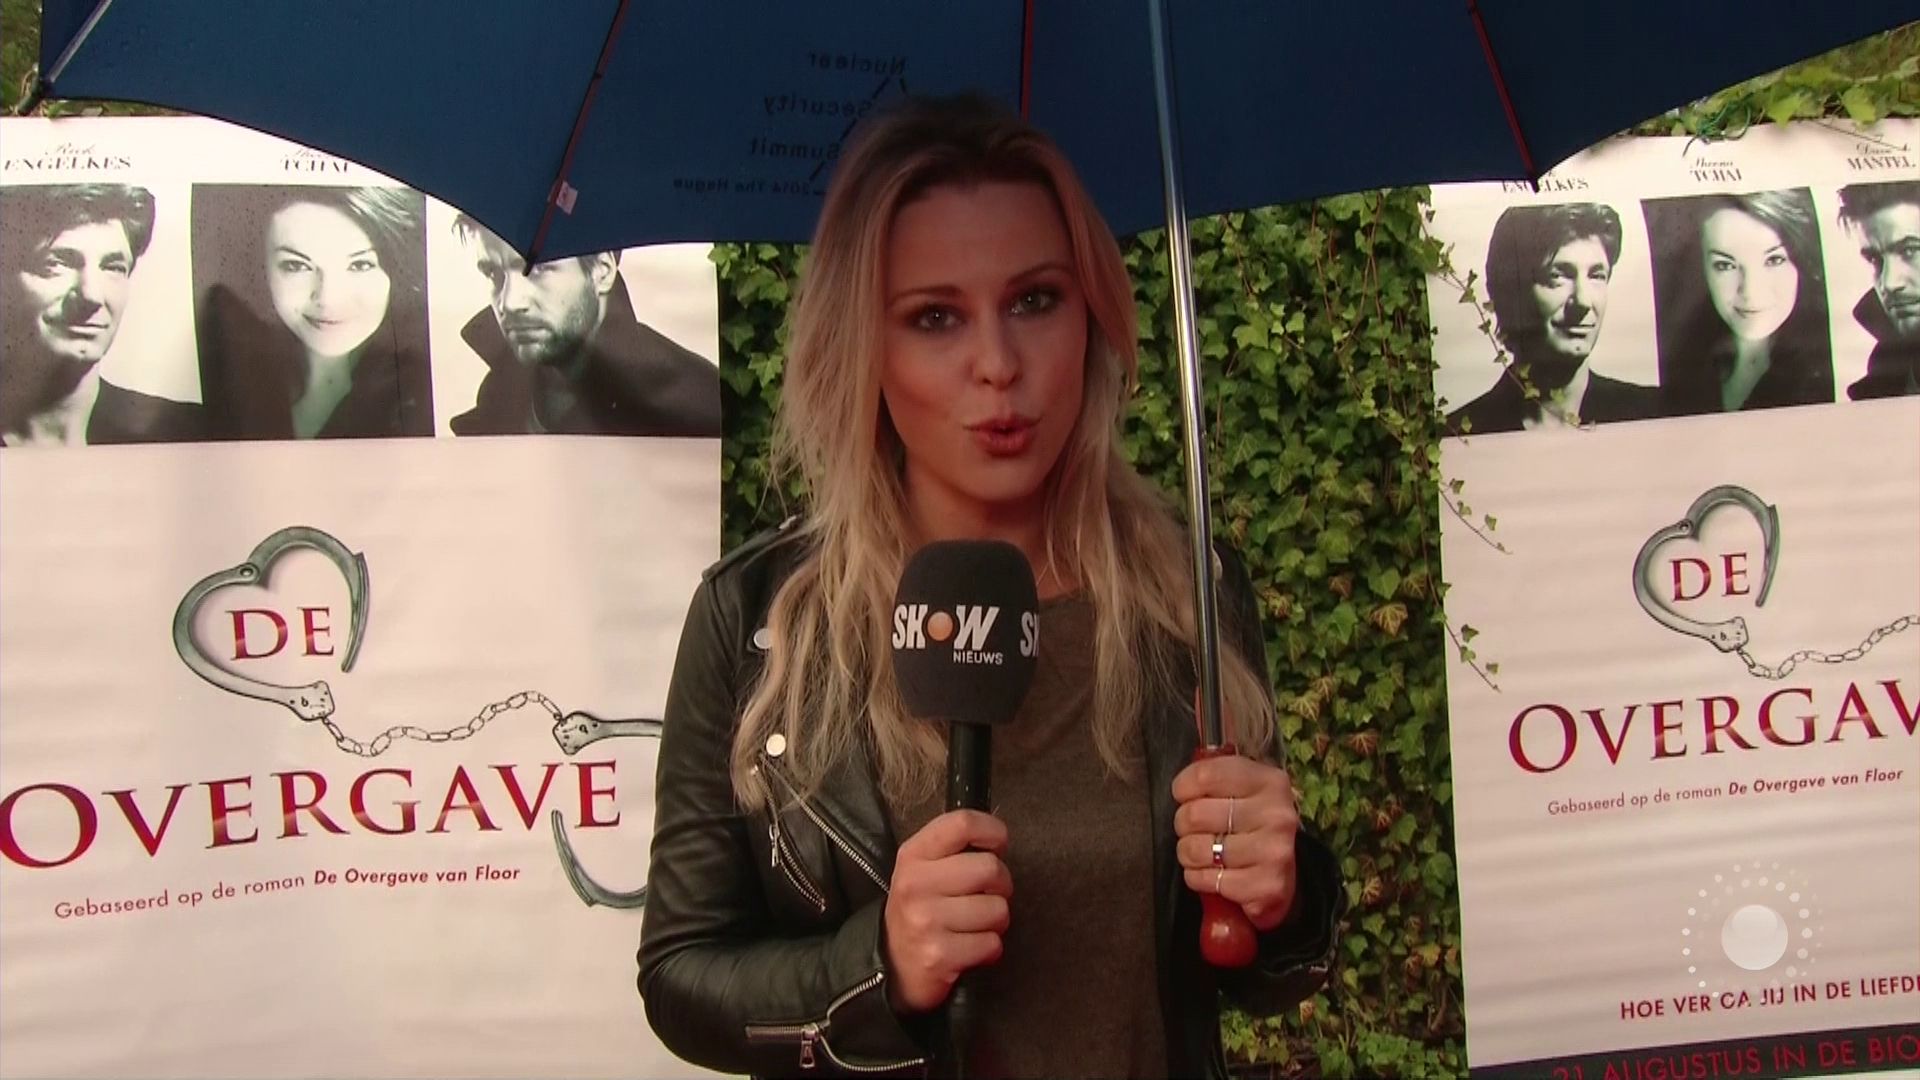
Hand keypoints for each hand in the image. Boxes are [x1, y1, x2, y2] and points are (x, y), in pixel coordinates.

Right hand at [882, 809, 1012, 1012]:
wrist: (893, 965)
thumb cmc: (920, 910)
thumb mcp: (923, 869)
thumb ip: (954, 848)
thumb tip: (998, 838)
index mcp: (913, 856)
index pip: (962, 824)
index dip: (992, 831)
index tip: (998, 845)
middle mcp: (916, 885)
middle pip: (990, 868)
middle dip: (1001, 885)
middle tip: (986, 895)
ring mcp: (926, 921)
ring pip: (998, 909)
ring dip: (996, 921)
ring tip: (974, 924)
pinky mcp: (938, 956)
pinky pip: (992, 943)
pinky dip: (989, 948)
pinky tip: (969, 947)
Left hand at [1172, 753, 1299, 930]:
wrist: (1289, 875)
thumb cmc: (1255, 827)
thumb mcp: (1246, 790)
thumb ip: (1216, 778)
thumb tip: (1185, 777)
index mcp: (1269, 782)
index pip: (1205, 775)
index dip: (1184, 787)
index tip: (1186, 797)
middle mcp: (1274, 814)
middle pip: (1194, 814)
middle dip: (1184, 825)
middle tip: (1196, 830)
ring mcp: (1272, 852)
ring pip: (1194, 849)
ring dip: (1189, 854)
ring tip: (1204, 853)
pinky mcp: (1264, 886)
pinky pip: (1204, 879)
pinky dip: (1198, 878)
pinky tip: (1214, 873)